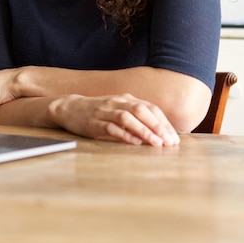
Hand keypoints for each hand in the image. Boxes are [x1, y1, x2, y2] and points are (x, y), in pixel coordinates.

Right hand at [48, 93, 179, 145]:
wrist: (69, 108)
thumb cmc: (98, 111)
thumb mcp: (118, 108)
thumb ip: (135, 115)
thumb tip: (159, 132)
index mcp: (125, 98)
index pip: (150, 108)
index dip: (164, 122)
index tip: (174, 138)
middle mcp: (116, 102)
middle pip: (141, 110)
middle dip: (158, 127)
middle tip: (169, 142)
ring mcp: (104, 111)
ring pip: (127, 118)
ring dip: (144, 130)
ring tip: (156, 143)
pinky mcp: (93, 123)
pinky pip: (110, 128)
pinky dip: (124, 135)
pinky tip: (134, 143)